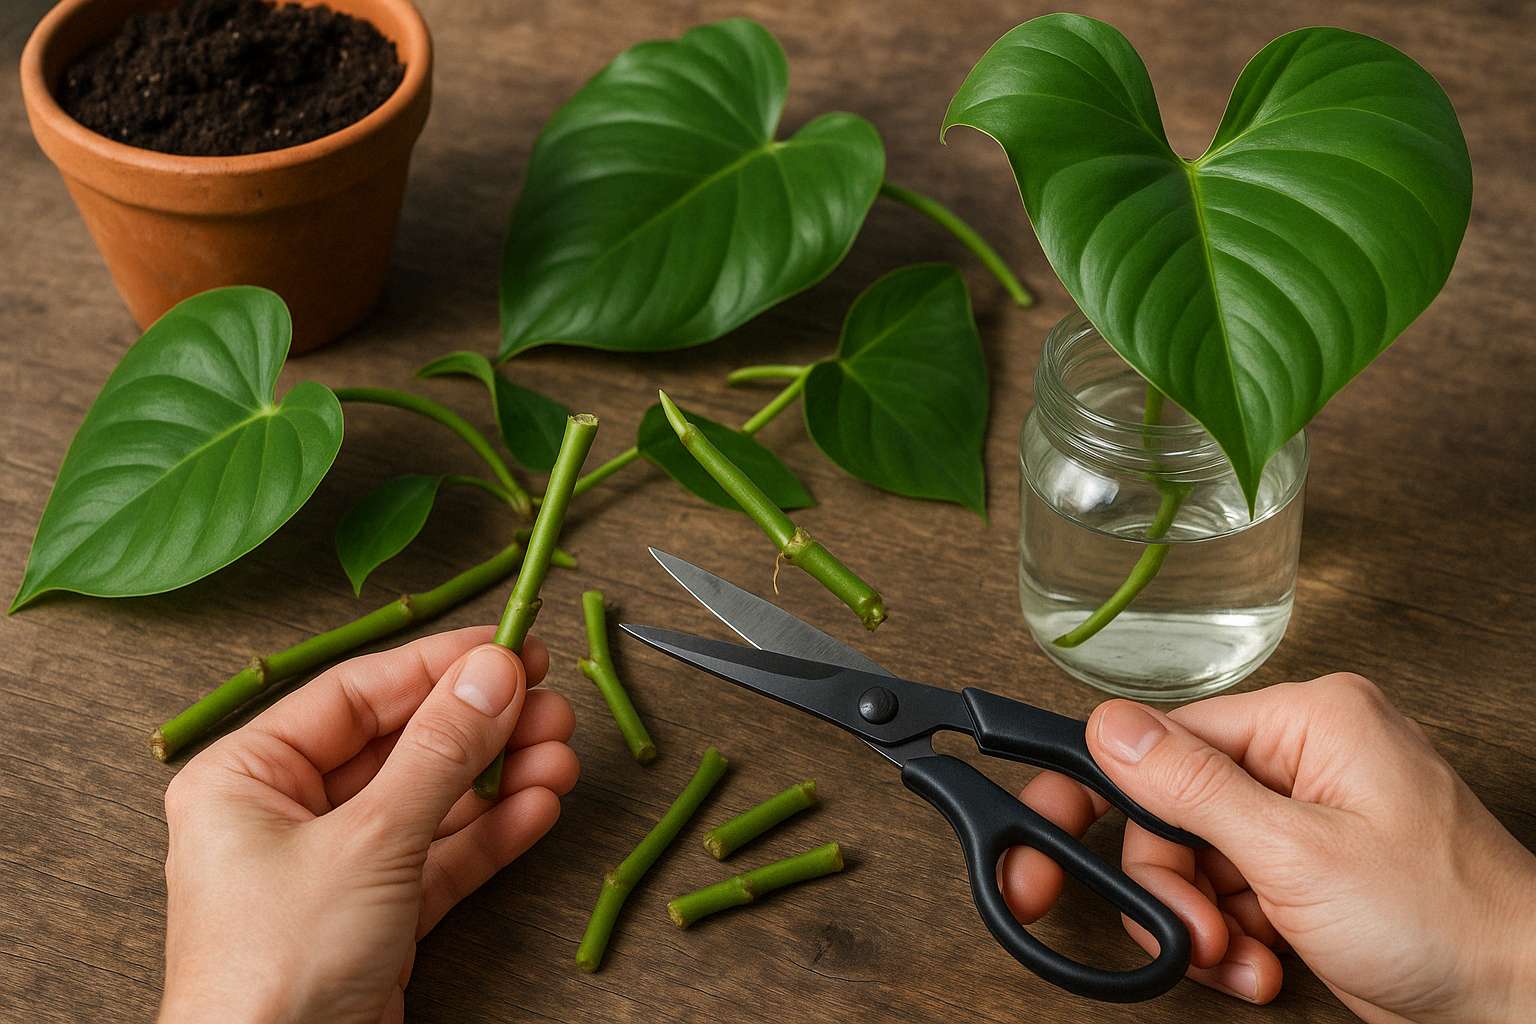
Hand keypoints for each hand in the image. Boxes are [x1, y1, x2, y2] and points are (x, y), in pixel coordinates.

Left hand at [158, 626, 579, 1023]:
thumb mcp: (371, 840)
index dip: (439, 666)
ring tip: (563, 754)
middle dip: (483, 727)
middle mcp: (285, 814)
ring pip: (431, 800)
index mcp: (247, 777)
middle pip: (402, 744)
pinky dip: (492, 831)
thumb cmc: (278, 965)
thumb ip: (440, 751)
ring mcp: (335, 867)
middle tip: (551, 703)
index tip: (508, 646)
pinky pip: (440, 855)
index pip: (356, 694)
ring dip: (501, 777)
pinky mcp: (375, 915)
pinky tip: (541, 805)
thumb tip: (493, 673)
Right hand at [1000, 673, 1535, 1022]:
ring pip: (1195, 859)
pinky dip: (1234, 937)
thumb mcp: (1297, 853)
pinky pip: (1230, 890)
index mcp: (1308, 721)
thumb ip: (1192, 787)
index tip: (1039, 836)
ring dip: (1203, 922)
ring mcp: (1306, 816)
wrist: (1523, 1000)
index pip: (1165, 739)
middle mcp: (1303, 758)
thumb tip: (1111, 727)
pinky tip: (1264, 966)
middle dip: (1171, 884)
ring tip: (1240, 960)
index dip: (1099, 795)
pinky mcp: (1308, 868)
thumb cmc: (1448, 919)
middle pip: (1172, 807)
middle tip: (1184, 933)